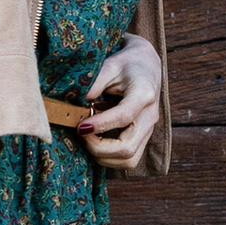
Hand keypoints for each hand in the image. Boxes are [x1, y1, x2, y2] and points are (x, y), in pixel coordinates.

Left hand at [73, 33, 161, 170]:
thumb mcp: (109, 65)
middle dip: (99, 148)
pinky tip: (96, 142)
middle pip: (128, 147)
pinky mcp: (143, 138)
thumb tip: (75, 106)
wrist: (146, 66)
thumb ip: (93, 84)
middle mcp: (150, 116)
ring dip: (103, 157)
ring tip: (87, 139)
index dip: (100, 125)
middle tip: (81, 133)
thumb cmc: (126, 64)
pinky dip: (109, 158)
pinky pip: (128, 160)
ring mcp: (149, 130)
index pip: (124, 117)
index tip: (80, 126)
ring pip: (129, 160)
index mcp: (144, 94)